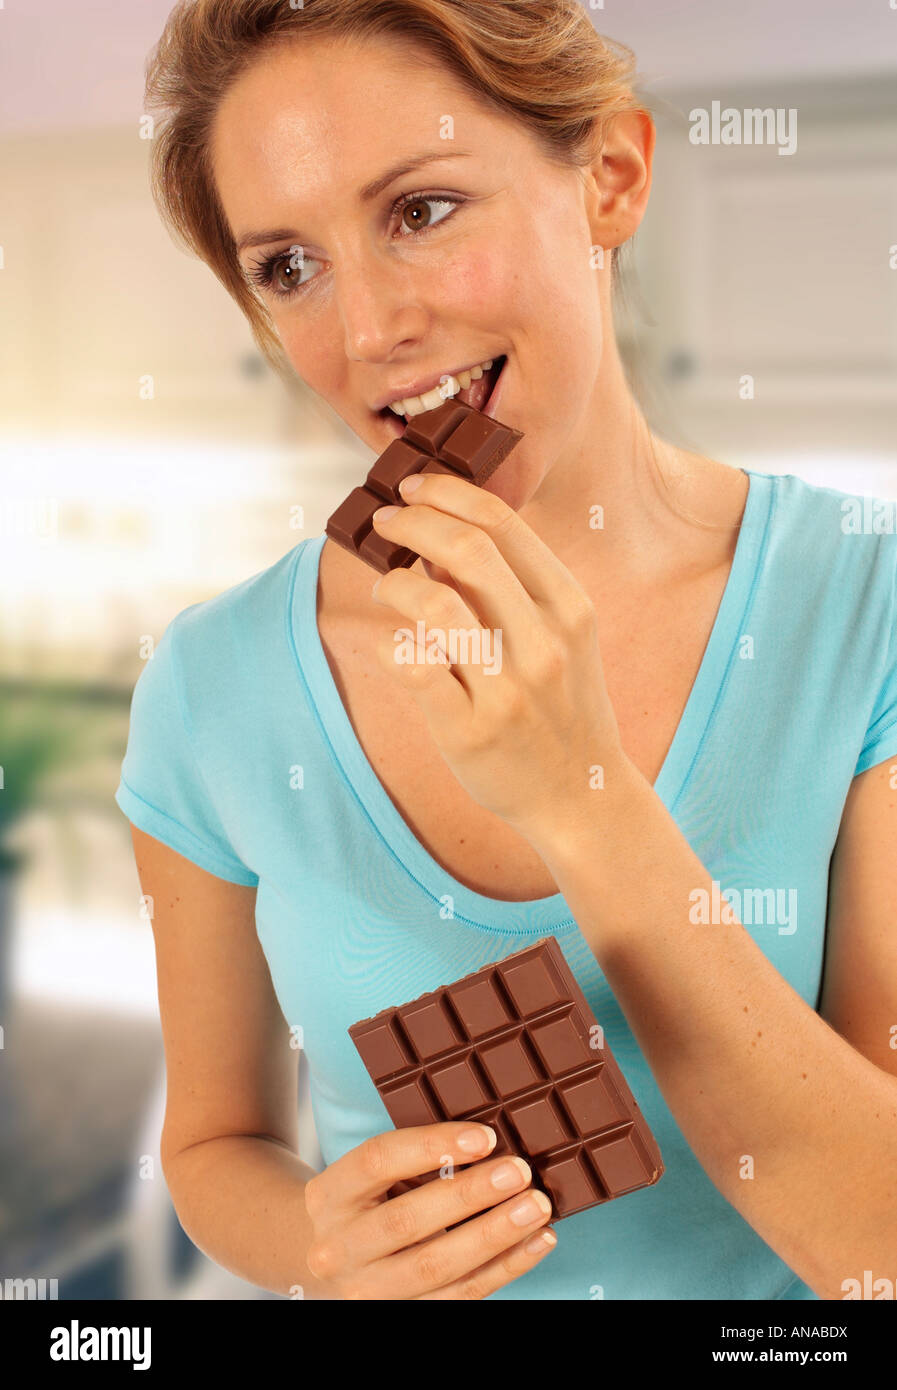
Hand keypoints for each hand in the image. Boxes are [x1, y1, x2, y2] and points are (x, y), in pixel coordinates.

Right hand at [302, 1121, 555, 1299]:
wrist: (327, 1264)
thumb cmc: (362, 1205)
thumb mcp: (366, 1177)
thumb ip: (412, 1160)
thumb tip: (486, 1143)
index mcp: (329, 1195)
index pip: (378, 1160)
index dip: (432, 1145)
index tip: (485, 1136)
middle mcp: (339, 1247)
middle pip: (408, 1220)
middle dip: (470, 1195)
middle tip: (518, 1172)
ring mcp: (367, 1289)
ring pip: (436, 1265)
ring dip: (495, 1235)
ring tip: (536, 1208)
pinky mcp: (401, 1313)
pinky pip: (459, 1295)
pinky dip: (505, 1268)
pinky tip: (536, 1242)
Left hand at [368, 472, 626, 855]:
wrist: (581, 796)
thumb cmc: (561, 707)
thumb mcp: (563, 637)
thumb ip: (514, 587)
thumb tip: (440, 539)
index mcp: (569, 606)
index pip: (501, 522)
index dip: (447, 493)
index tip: (414, 488)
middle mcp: (544, 642)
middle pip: (465, 550)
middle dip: (411, 522)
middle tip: (383, 522)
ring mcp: (507, 689)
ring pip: (433, 603)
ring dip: (394, 583)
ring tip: (385, 586)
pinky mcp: (470, 731)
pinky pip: (411, 667)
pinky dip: (389, 646)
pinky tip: (394, 647)